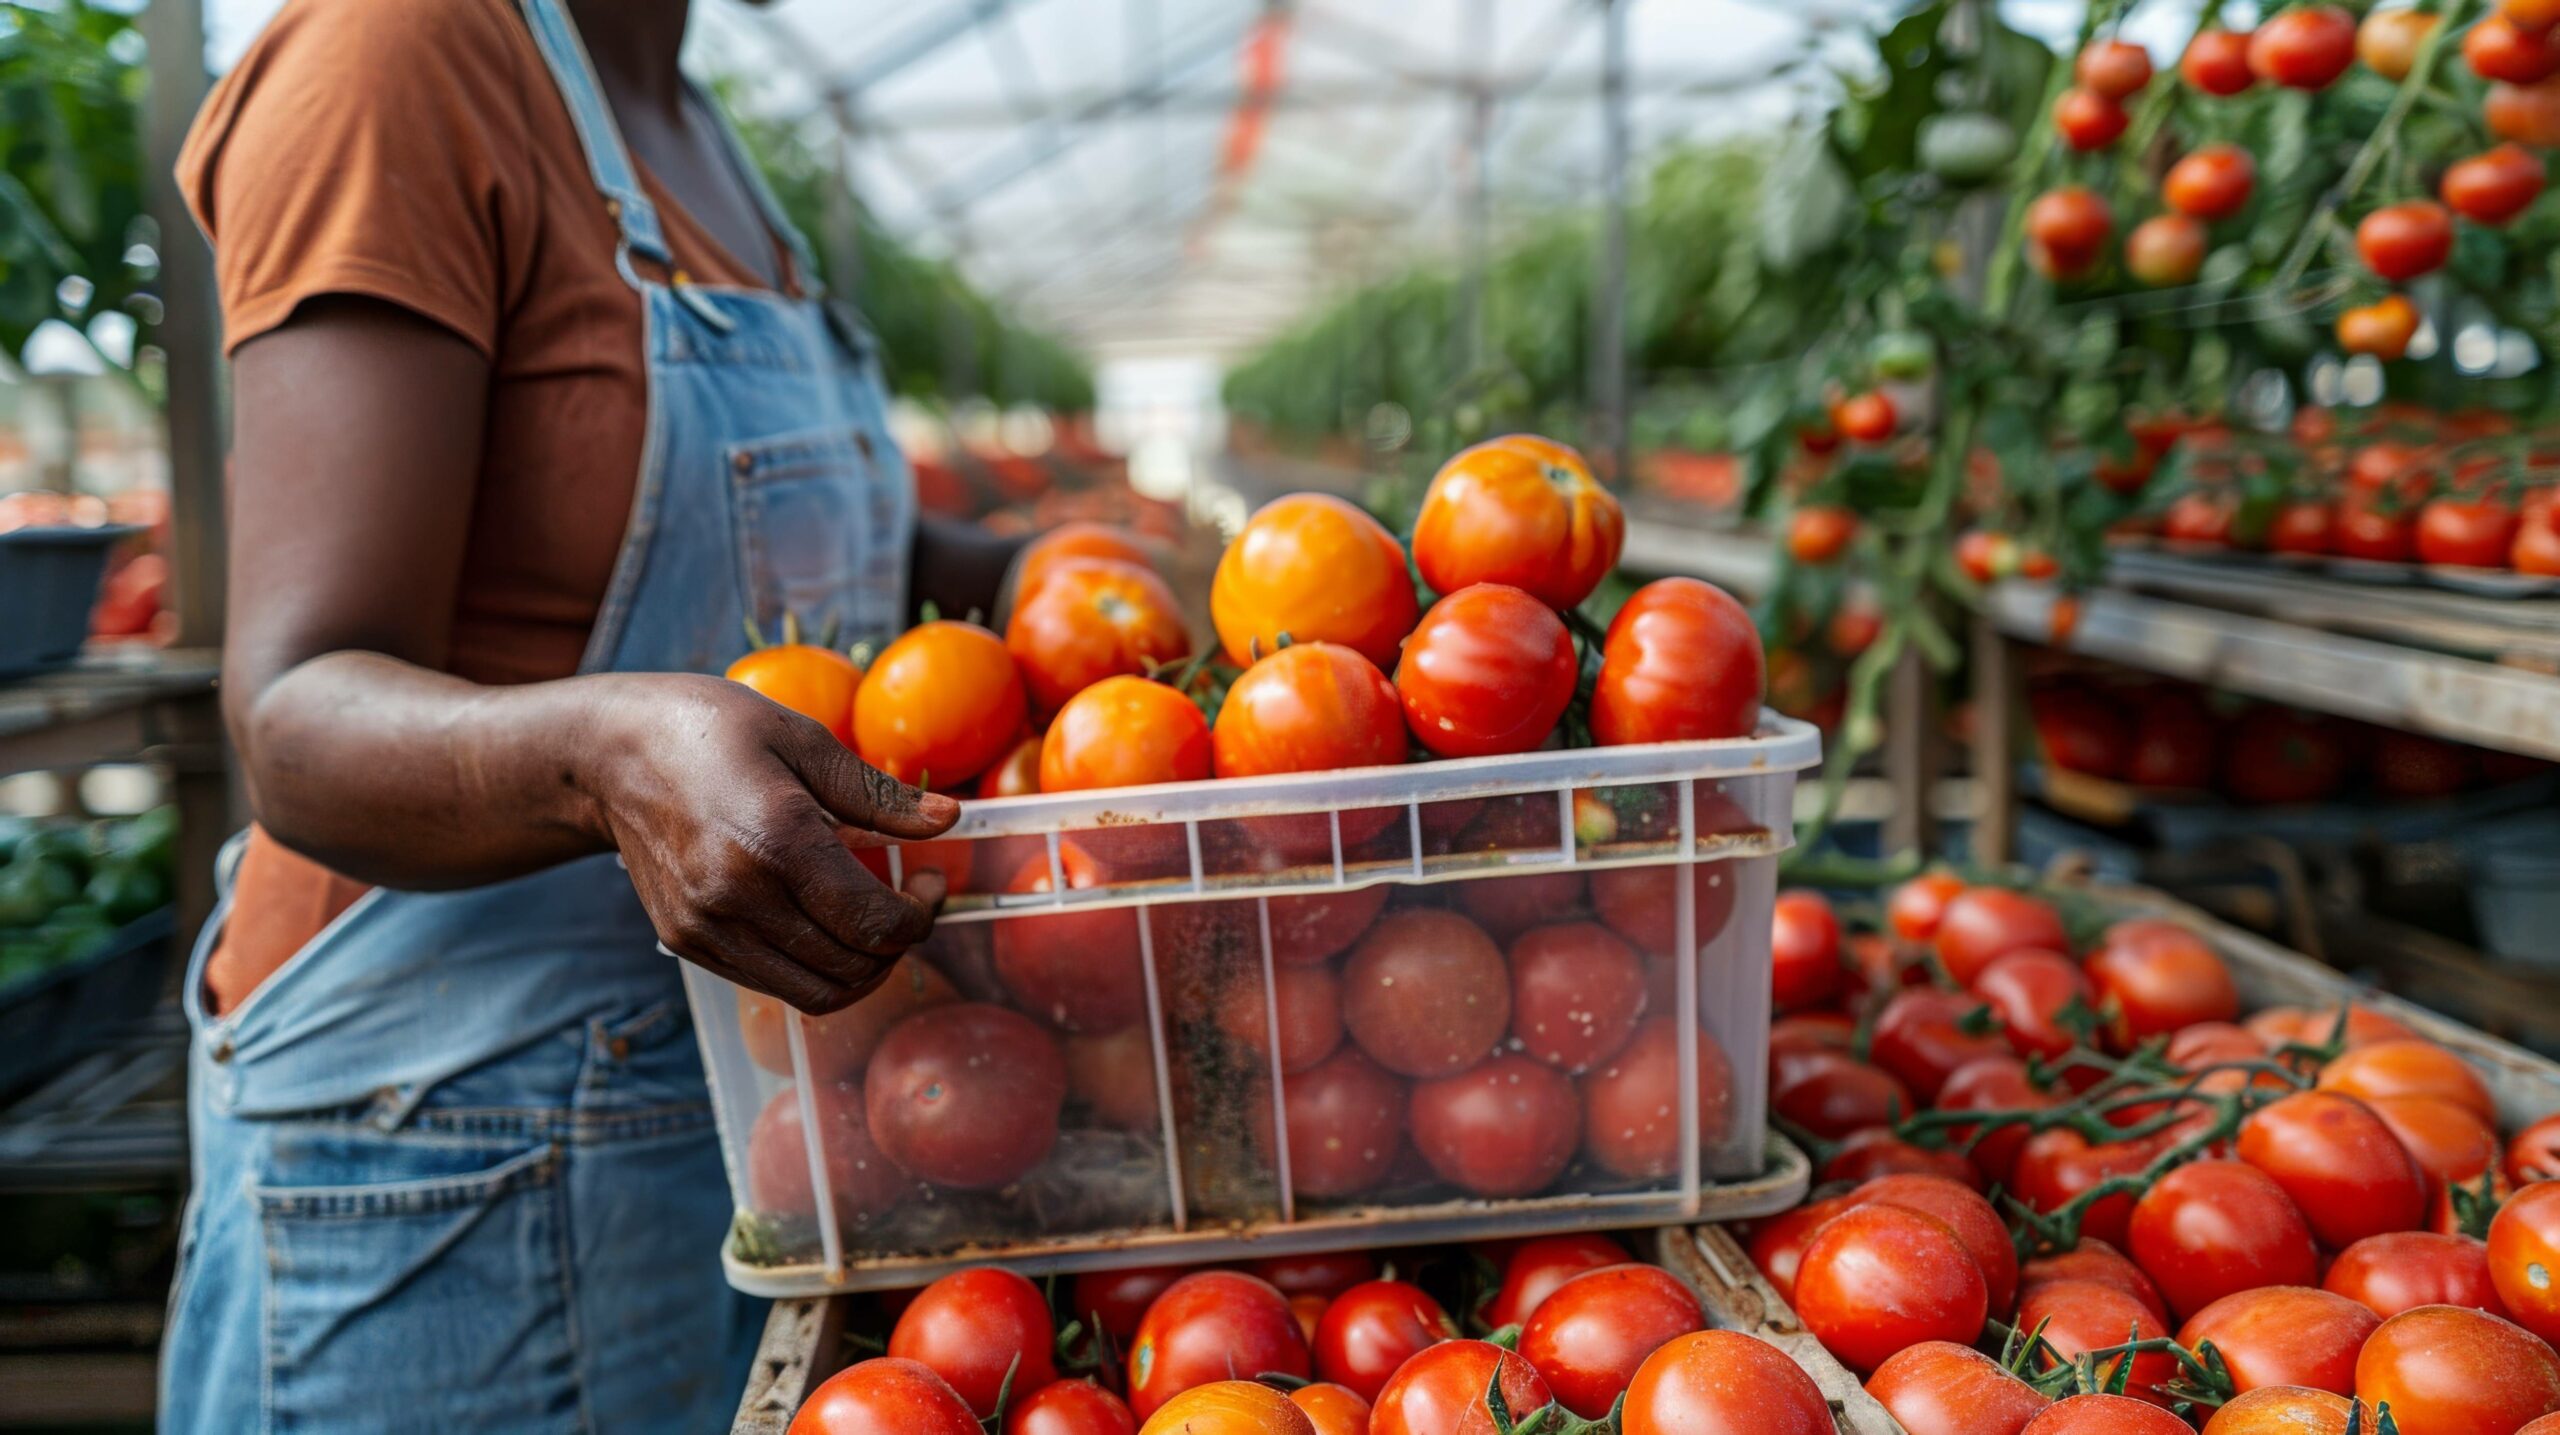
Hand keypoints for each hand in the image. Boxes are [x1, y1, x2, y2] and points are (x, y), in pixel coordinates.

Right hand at [585, 675, 958, 1013]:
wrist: (610, 754)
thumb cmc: (710, 730)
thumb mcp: (802, 739)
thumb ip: (877, 793)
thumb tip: (948, 820)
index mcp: (775, 840)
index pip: (874, 924)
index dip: (920, 916)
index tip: (926, 883)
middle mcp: (737, 897)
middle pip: (852, 967)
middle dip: (898, 943)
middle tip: (908, 898)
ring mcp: (707, 928)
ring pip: (817, 992)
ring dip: (860, 967)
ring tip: (869, 916)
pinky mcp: (688, 943)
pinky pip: (773, 983)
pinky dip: (814, 967)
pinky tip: (821, 919)